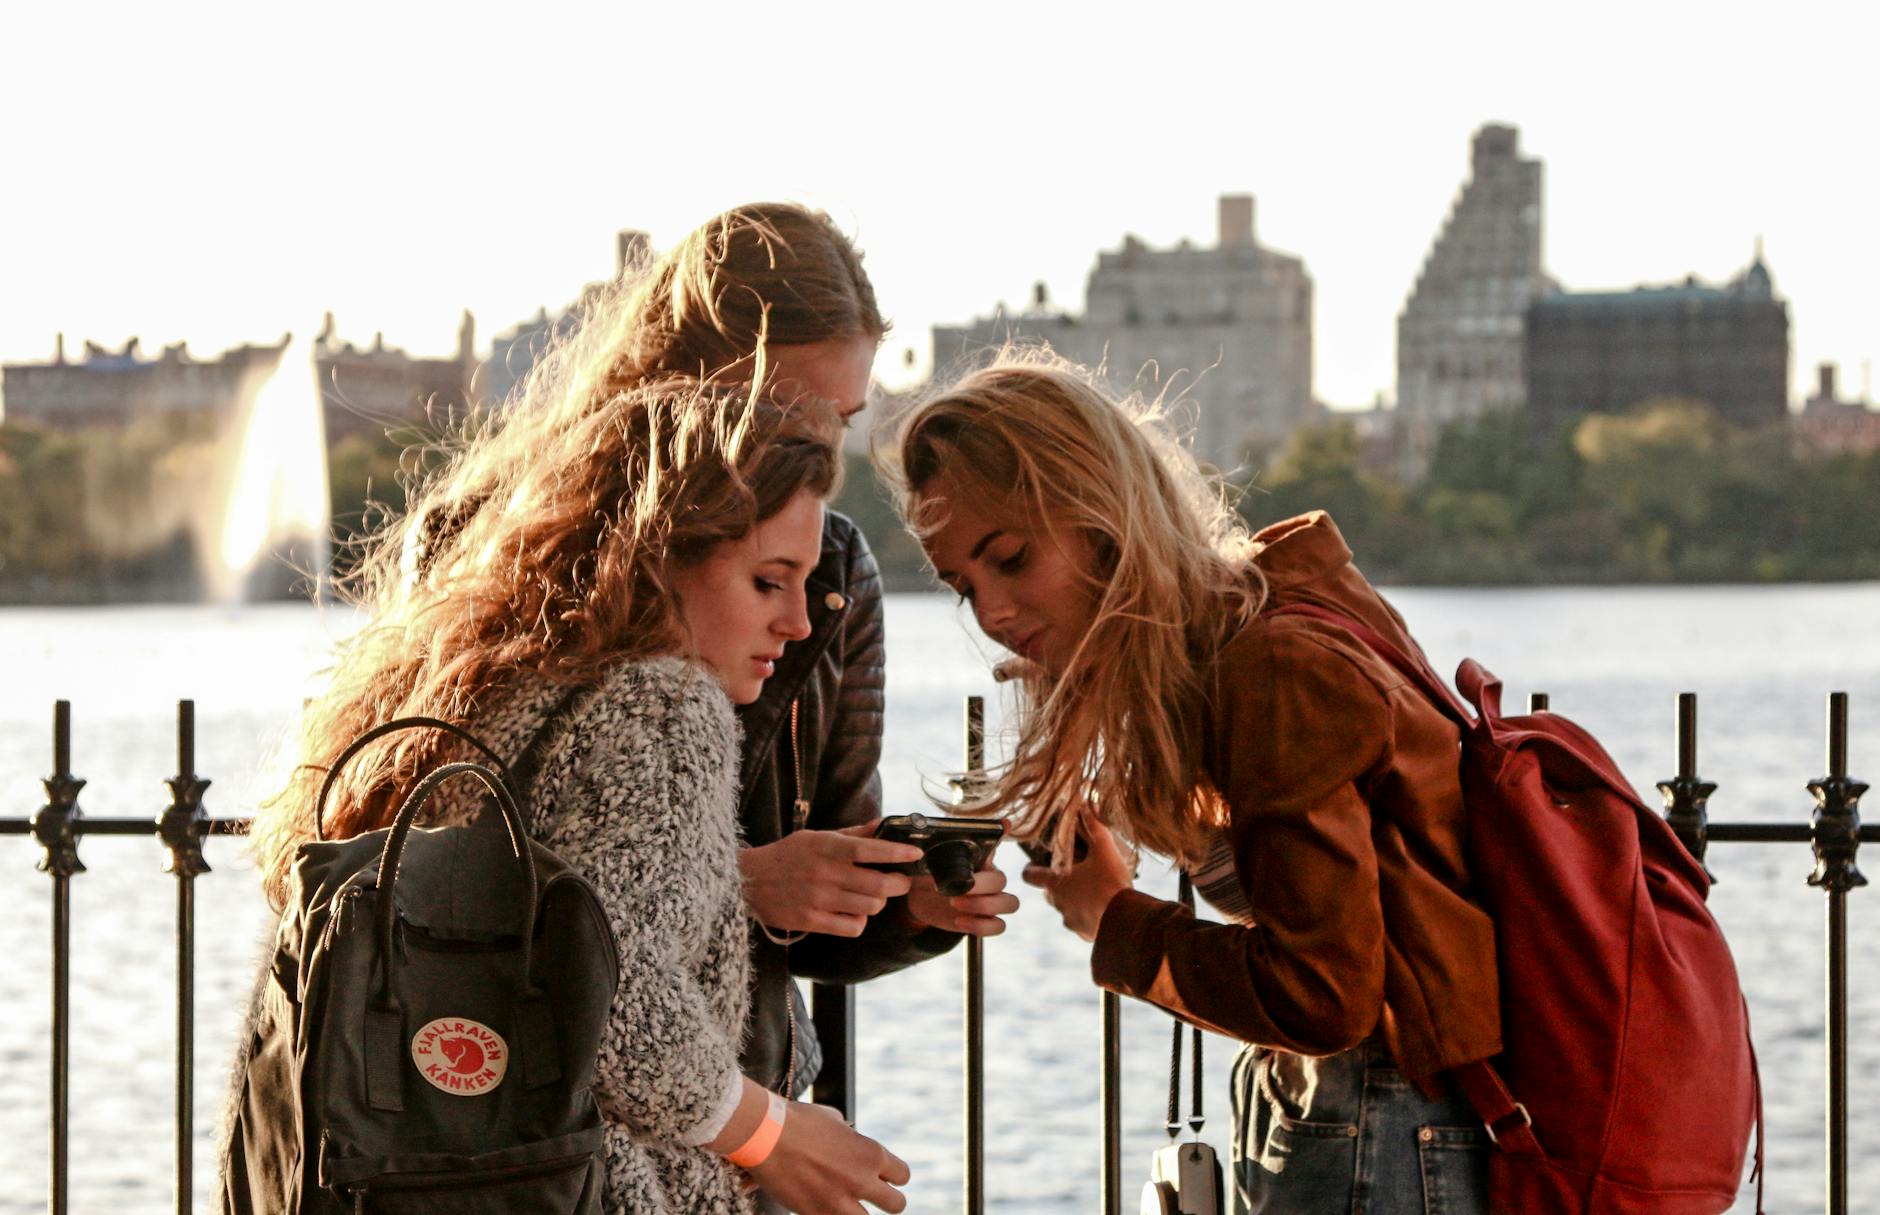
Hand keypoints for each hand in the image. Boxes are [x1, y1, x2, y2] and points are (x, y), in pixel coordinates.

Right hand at [740, 822, 920, 937]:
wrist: (747, 882)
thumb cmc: (787, 856)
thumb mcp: (816, 837)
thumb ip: (852, 834)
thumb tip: (883, 825)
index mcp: (826, 847)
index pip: (871, 849)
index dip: (898, 853)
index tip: (916, 854)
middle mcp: (824, 873)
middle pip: (879, 884)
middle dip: (898, 884)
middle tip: (900, 881)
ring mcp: (818, 899)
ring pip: (870, 907)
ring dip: (878, 902)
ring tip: (871, 896)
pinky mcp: (811, 921)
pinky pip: (853, 927)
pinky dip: (860, 921)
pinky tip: (853, 912)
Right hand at [748, 1101, 909, 1214]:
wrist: (765, 1135)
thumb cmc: (797, 1121)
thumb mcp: (833, 1120)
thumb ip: (849, 1136)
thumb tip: (850, 1137)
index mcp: (871, 1153)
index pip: (903, 1176)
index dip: (894, 1177)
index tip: (883, 1178)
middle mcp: (862, 1181)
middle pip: (896, 1206)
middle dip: (886, 1201)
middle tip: (872, 1197)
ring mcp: (840, 1203)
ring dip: (858, 1212)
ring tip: (847, 1204)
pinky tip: (824, 1206)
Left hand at [905, 860, 1019, 935]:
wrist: (919, 899)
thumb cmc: (930, 876)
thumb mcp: (932, 862)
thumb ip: (947, 852)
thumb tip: (964, 841)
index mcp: (980, 861)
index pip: (995, 854)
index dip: (992, 855)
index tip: (983, 855)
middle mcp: (990, 880)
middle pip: (1001, 881)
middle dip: (979, 886)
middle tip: (956, 891)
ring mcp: (991, 901)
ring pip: (1010, 903)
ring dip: (984, 905)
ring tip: (955, 905)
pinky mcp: (985, 921)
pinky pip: (998, 925)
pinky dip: (980, 925)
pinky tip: (959, 921)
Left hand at [1020, 815, 1131, 941]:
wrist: (1128, 920)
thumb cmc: (1112, 883)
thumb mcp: (1104, 849)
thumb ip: (1093, 826)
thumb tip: (1085, 804)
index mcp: (1056, 882)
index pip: (1029, 875)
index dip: (1032, 868)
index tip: (1039, 865)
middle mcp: (1057, 903)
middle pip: (1050, 891)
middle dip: (1061, 882)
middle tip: (1078, 872)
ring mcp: (1070, 920)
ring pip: (1065, 907)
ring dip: (1075, 899)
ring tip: (1095, 890)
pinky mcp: (1084, 933)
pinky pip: (1080, 922)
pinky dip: (1088, 915)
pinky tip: (1104, 908)